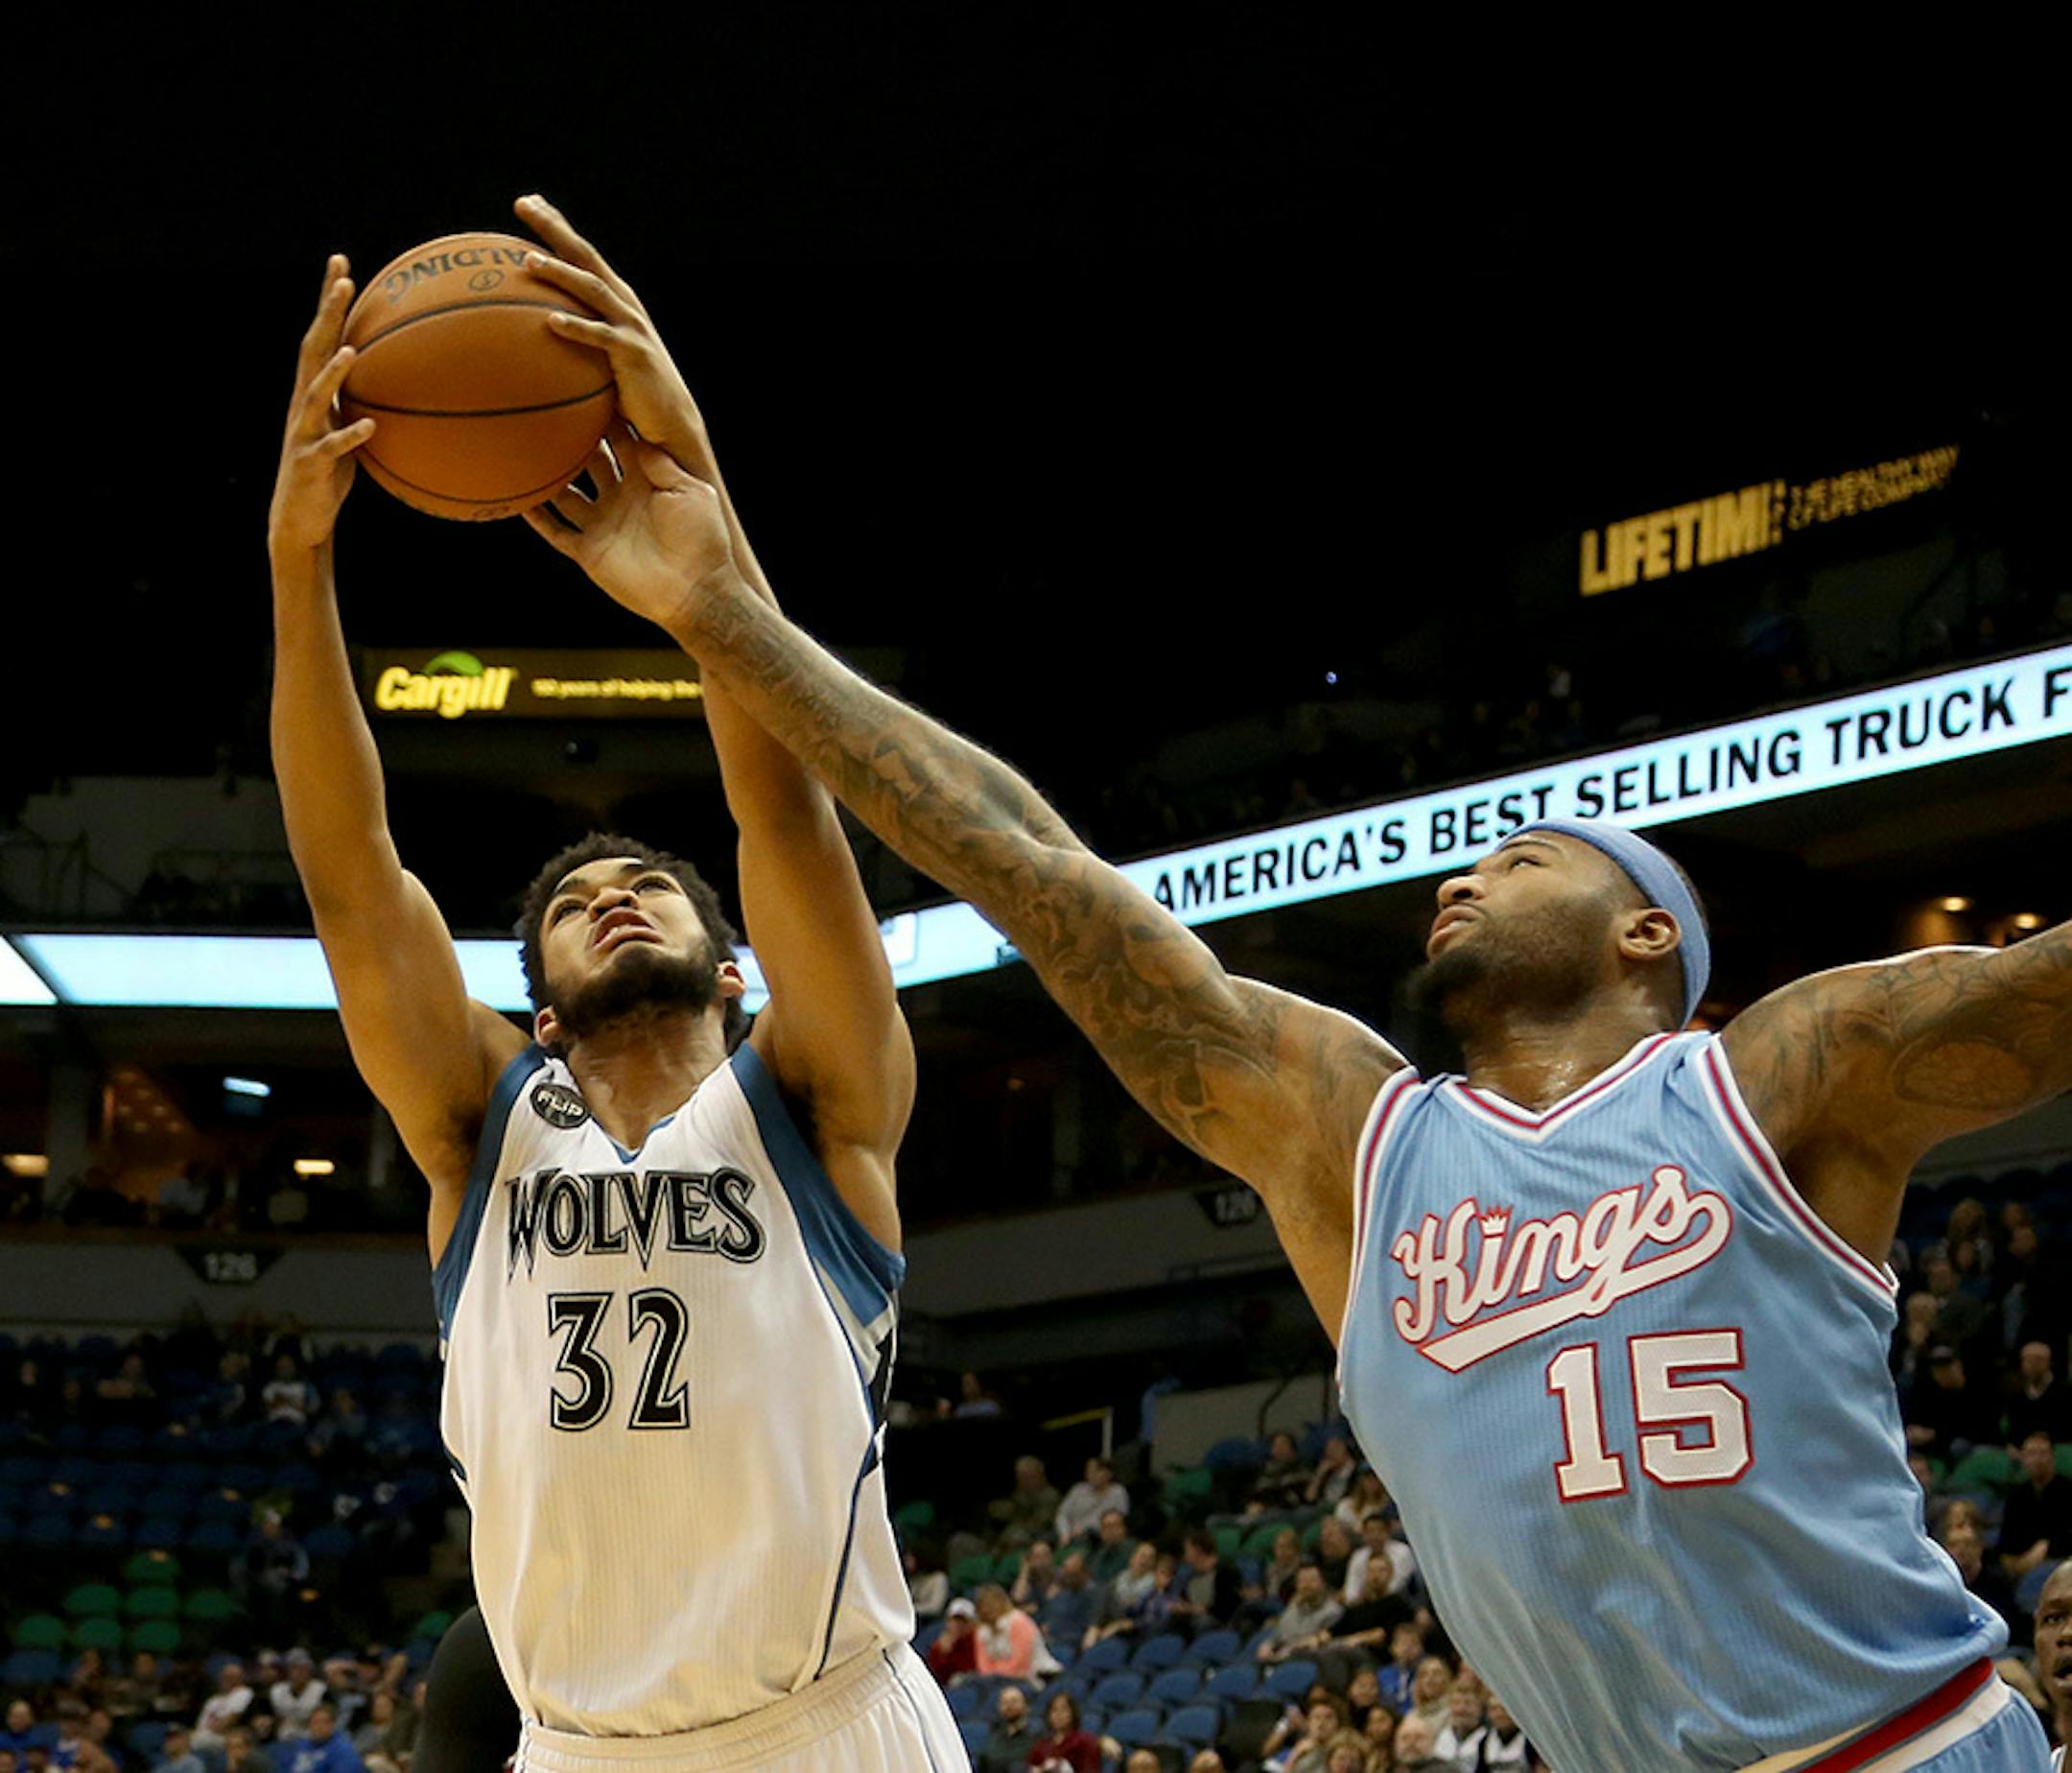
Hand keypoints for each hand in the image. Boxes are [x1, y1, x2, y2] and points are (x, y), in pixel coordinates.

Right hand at [269, 256, 375, 557]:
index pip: (320, 336)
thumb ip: (366, 402)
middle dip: (327, 313)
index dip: (328, 301)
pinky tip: (370, 426)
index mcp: (313, 391)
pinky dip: (351, 436)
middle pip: (312, 348)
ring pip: (315, 395)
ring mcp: (304, 432)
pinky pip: (333, 448)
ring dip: (333, 372)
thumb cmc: (329, 471)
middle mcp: (303, 404)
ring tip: (350, 349)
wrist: (300, 516)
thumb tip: (401, 379)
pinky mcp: (311, 463)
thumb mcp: (350, 429)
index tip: (341, 263)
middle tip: (343, 278)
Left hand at [513, 195, 712, 476]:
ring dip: (561, 274)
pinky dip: (576, 328)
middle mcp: (625, 304)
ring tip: (529, 262)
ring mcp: (631, 327)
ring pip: (592, 290)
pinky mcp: (633, 354)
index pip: (582, 255)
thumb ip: (573, 342)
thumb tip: (528, 338)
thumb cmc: (632, 395)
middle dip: (555, 228)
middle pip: (585, 257)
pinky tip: (551, 322)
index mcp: (615, 300)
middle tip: (524, 204)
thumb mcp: (600, 360)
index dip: (557, 225)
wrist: (670, 422)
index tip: (529, 203)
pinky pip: (600, 338)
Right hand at [524, 421, 739, 630]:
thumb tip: (637, 437)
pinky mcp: (590, 552)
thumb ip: (661, 464)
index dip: (608, 418)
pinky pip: (556, 531)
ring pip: (566, 493)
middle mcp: (623, 498)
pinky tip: (517, 498)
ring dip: (549, 475)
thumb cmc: (703, 540)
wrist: (696, 591)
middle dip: (574, 438)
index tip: (589, 390)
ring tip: (523, 448)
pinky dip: (537, 516)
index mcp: (649, 480)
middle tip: (550, 410)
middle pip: (591, 461)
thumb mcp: (690, 491)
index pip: (623, 440)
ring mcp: (604, 524)